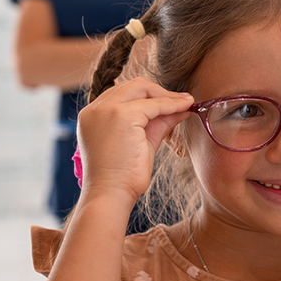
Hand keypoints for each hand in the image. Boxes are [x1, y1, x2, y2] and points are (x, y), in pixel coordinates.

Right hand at [76, 77, 194, 205]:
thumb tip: (179, 108)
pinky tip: (185, 108)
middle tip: (182, 100)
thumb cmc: (123, 176)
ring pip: (143, 89)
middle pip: (132, 85)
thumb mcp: (141, 142)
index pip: (123, 94)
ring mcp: (106, 110)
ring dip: (167, 96)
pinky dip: (171, 104)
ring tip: (186, 103)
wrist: (111, 194)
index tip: (172, 101)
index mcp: (93, 115)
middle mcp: (96, 109)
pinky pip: (153, 104)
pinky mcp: (122, 116)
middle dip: (159, 91)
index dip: (149, 96)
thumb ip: (157, 123)